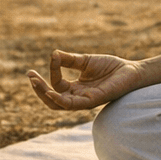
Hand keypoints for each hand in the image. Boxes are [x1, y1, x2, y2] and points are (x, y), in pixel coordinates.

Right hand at [27, 50, 144, 110]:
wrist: (131, 70)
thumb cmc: (110, 67)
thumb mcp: (85, 61)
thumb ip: (69, 60)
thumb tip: (53, 54)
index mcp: (75, 89)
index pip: (56, 86)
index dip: (51, 73)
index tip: (53, 56)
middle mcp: (78, 98)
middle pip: (51, 100)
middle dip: (39, 89)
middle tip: (30, 76)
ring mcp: (84, 101)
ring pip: (58, 105)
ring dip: (45, 94)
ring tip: (35, 82)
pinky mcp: (93, 101)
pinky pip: (72, 105)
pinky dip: (59, 99)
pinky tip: (51, 91)